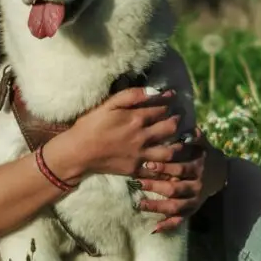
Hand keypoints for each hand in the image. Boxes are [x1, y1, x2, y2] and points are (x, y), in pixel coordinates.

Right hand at [65, 86, 182, 179]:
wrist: (78, 152)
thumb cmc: (91, 125)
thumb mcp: (108, 104)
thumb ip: (131, 95)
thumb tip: (154, 90)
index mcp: (136, 118)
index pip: (161, 108)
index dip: (168, 102)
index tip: (173, 98)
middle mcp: (142, 137)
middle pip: (170, 128)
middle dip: (177, 121)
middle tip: (178, 117)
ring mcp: (141, 154)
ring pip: (170, 151)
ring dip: (179, 144)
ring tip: (182, 140)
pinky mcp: (136, 169)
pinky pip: (157, 170)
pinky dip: (167, 166)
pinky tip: (171, 162)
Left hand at [133, 127, 226, 231]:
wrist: (221, 173)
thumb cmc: (205, 154)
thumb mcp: (203, 143)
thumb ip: (195, 136)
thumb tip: (189, 128)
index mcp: (198, 168)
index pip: (180, 169)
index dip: (164, 168)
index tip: (147, 164)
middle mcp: (196, 186)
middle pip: (174, 189)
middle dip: (155, 186)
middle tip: (138, 182)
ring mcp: (194, 200)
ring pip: (175, 207)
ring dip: (157, 206)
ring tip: (139, 204)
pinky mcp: (192, 210)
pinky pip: (180, 220)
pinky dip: (168, 225)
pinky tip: (154, 228)